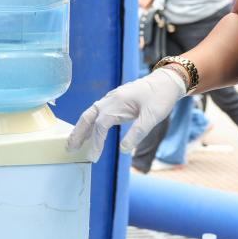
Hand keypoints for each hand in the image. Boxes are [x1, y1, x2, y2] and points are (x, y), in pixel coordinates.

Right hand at [66, 68, 185, 161]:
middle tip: (69, 149)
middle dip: (77, 133)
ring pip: (90, 113)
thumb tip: (123, 149)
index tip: (93, 157)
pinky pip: (97, 111)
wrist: (167, 81)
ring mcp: (111, 98)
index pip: (100, 126)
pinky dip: (89, 122)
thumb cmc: (161, 97)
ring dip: (81, 128)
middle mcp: (110, 99)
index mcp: (118, 103)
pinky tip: (89, 130)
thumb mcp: (153, 117)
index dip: (95, 142)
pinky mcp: (115, 100)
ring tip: (74, 142)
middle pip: (88, 117)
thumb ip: (137, 133)